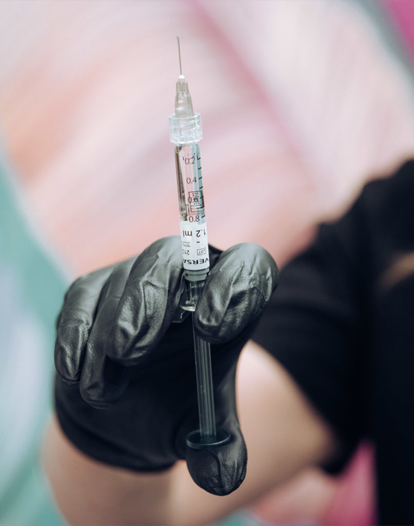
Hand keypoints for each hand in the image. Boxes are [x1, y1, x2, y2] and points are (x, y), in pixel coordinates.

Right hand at [54, 236, 277, 494]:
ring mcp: (137, 278)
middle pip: (176, 258)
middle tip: (131, 350)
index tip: (211, 331)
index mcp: (228, 301)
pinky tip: (77, 373)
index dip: (234, 287)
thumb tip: (220, 476)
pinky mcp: (95, 290)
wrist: (130, 411)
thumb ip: (219, 450)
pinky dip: (77, 335)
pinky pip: (83, 297)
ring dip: (111, 329)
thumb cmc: (176, 409)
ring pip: (126, 278)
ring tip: (104, 386)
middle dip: (151, 299)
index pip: (247, 267)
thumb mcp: (204, 430)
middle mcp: (185, 279)